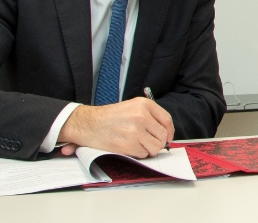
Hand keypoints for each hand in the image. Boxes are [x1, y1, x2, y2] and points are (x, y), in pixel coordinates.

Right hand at [58, 97, 174, 157]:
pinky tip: (130, 147)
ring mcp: (135, 131)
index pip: (167, 120)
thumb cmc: (110, 116)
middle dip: (159, 142)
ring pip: (155, 147)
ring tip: (139, 145)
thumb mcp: (132, 107)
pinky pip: (143, 154)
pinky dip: (139, 153)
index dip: (169, 131)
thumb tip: (166, 132)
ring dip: (149, 149)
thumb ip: (150, 116)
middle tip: (151, 143)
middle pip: (163, 135)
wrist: (88, 123)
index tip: (168, 137)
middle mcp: (141, 116)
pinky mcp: (128, 144)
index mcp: (144, 104)